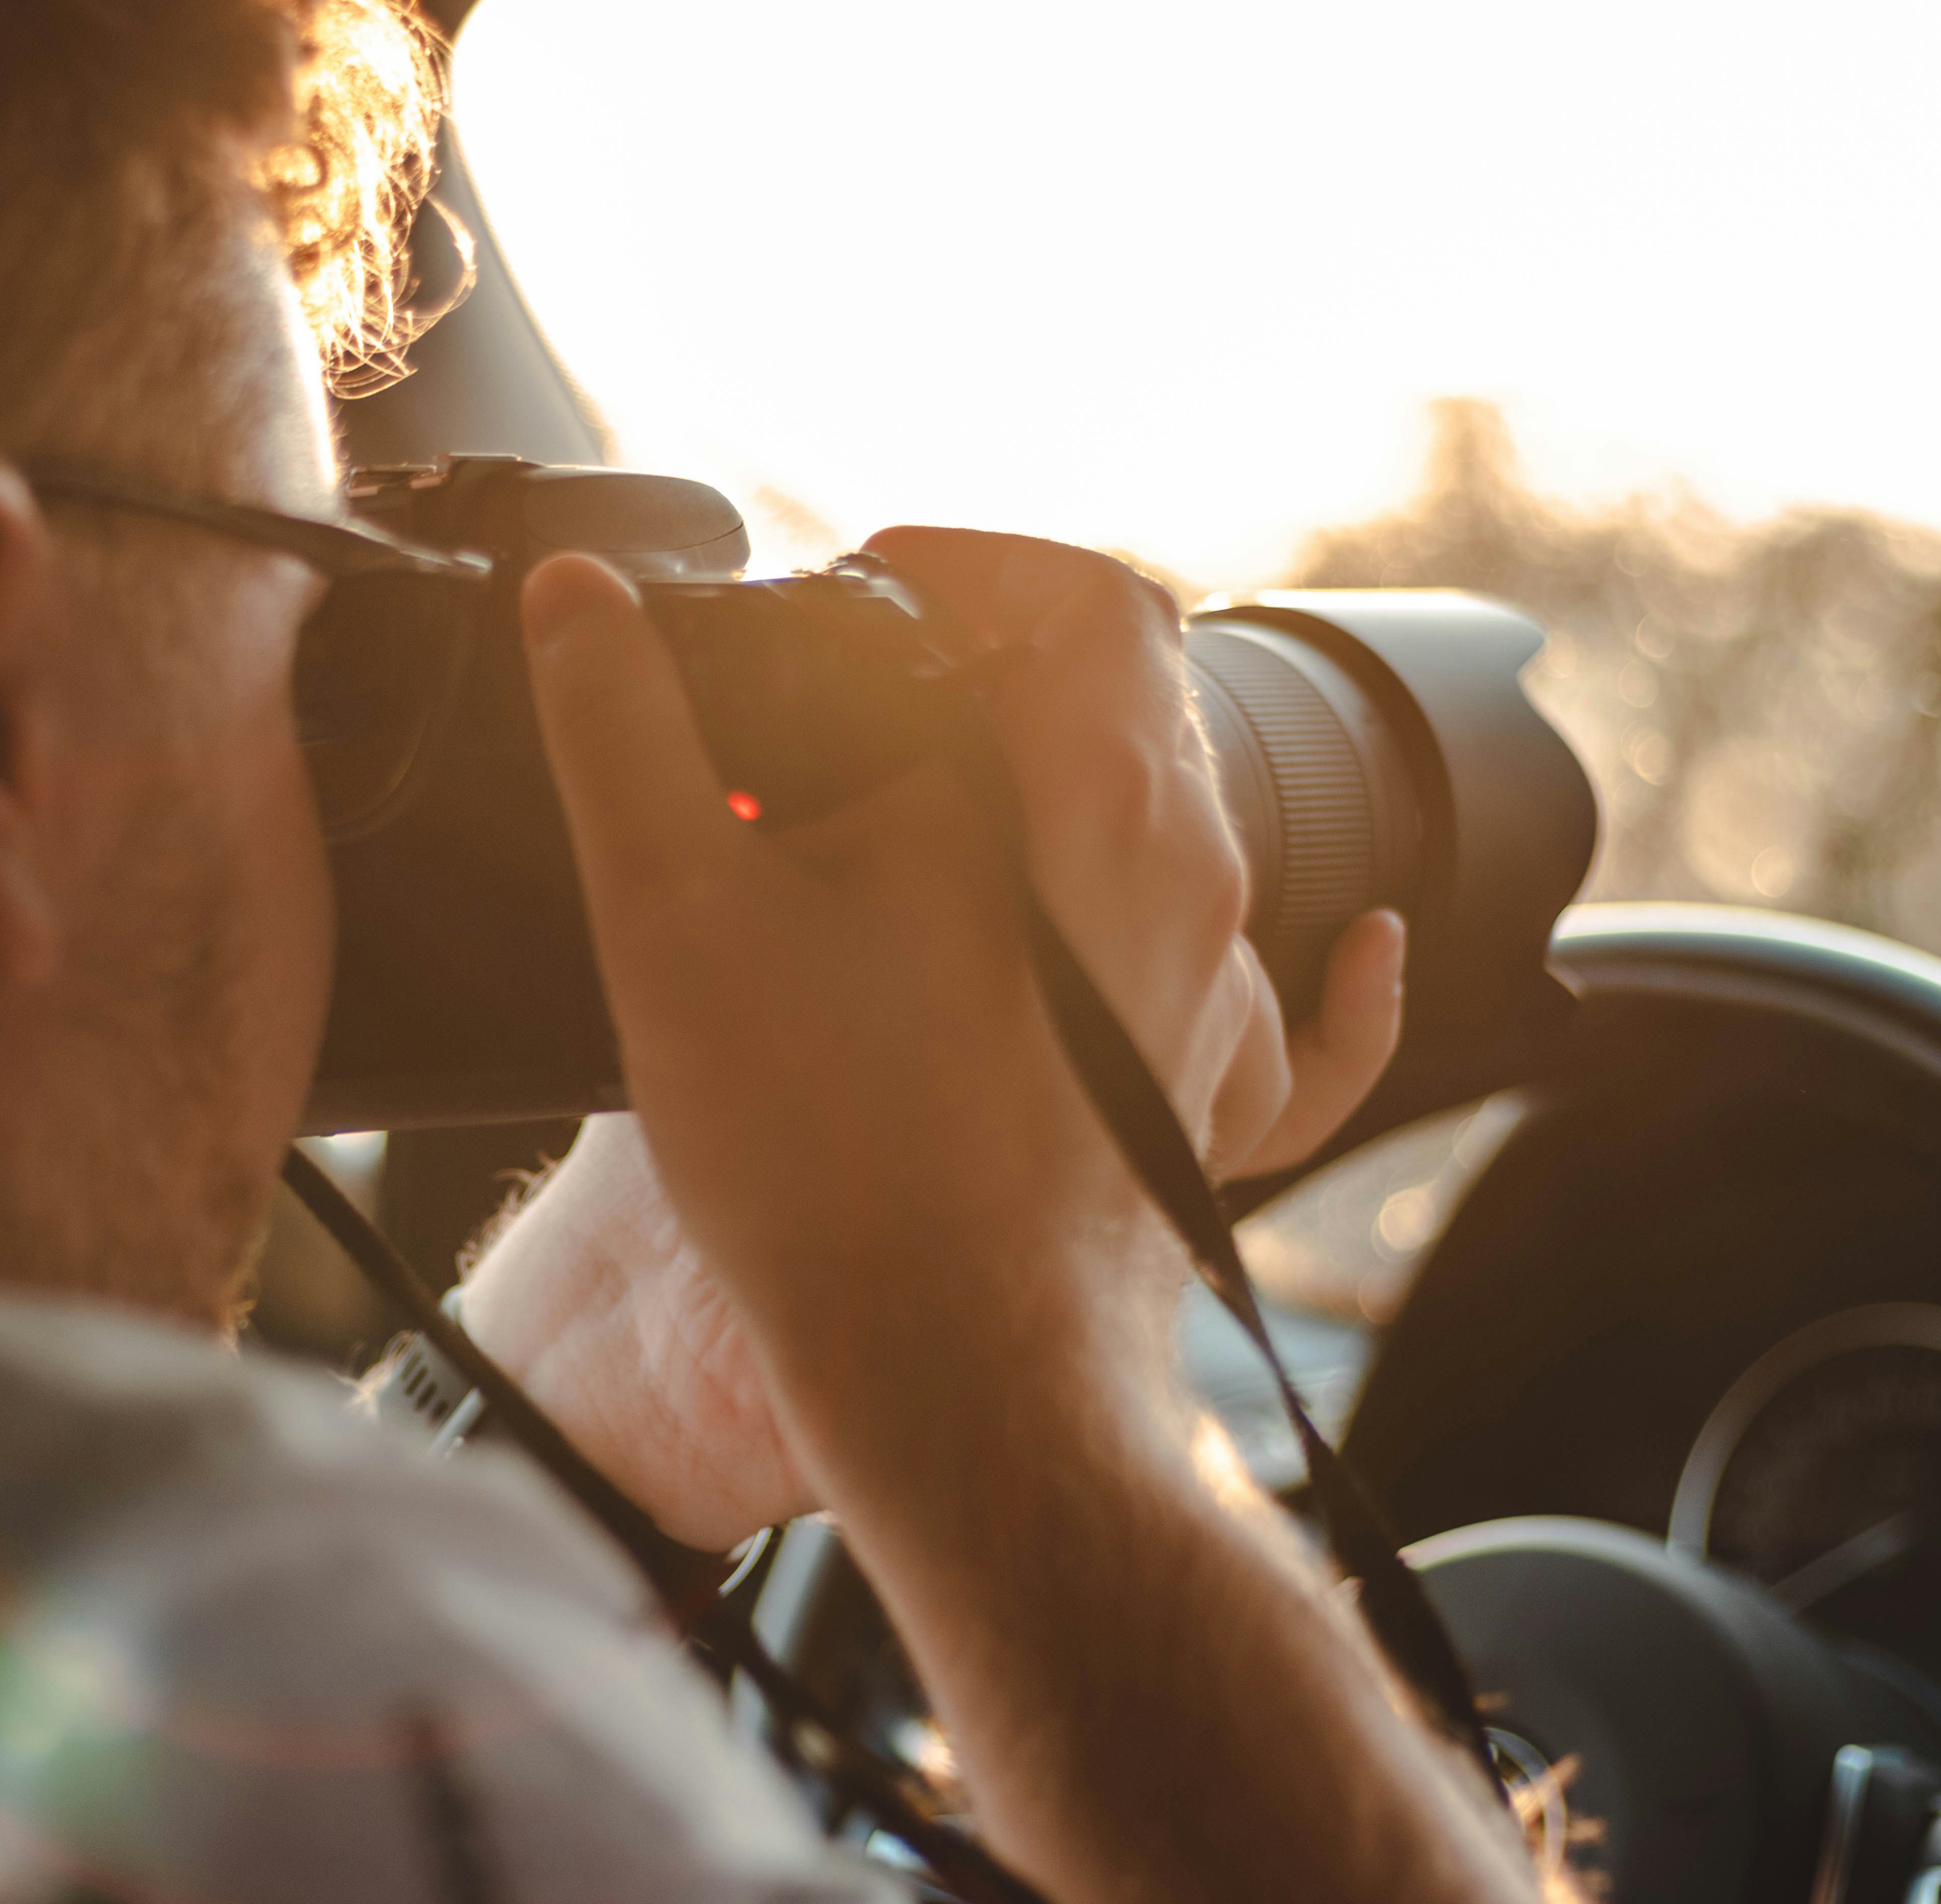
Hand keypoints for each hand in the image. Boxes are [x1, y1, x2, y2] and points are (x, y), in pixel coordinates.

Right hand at [470, 532, 1404, 1544]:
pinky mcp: (1212, 1103)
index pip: (1080, 594)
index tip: (873, 580)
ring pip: (1197, 831)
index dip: (972, 559)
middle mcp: (1189, 881)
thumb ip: (617, 728)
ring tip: (971, 797)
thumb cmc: (820, 1158)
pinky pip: (1305, 1019)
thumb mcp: (675, 909)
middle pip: (1143, 697)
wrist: (941, 1382)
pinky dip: (1329, 970)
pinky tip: (1366, 943)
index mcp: (1088, 798)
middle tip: (887, 681)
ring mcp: (1215, 997)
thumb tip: (573, 594)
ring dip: (1095, 779)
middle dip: (1014, 659)